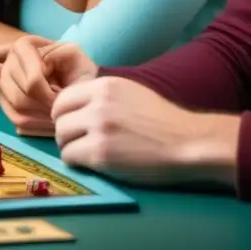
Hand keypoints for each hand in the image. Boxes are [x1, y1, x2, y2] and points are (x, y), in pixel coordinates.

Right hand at [0, 37, 96, 135]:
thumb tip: (46, 68)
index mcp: (22, 46)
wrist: (69, 71)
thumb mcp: (75, 53)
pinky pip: (15, 119)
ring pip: (17, 109)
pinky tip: (49, 122)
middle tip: (63, 112)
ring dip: (40, 119)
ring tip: (58, 117)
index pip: (32, 81)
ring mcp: (3, 82)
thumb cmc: (74, 64)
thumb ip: (66, 54)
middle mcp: (7, 63)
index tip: (66, 101)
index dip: (51, 96)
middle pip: (21, 98)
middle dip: (45, 109)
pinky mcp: (4, 99)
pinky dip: (35, 126)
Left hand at [52, 77, 239, 187]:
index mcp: (104, 85)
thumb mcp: (130, 93)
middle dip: (66, 131)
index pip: (64, 97)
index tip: (73, 124)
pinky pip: (69, 157)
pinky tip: (93, 164)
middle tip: (79, 142)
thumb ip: (102, 95)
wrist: (191, 143)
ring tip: (87, 153)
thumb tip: (75, 105)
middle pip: (59, 118)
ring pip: (61, 137)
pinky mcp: (100, 153)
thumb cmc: (164, 121)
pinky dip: (77, 162)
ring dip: (70, 147)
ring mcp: (98, 128)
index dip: (65, 113)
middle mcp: (97, 103)